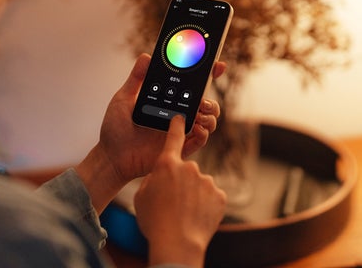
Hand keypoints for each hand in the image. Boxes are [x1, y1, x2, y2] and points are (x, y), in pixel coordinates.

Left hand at [75, 54, 224, 210]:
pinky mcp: (179, 148)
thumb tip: (146, 56)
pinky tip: (196, 128)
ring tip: (199, 114)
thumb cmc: (115, 128)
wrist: (111, 156)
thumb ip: (136, 78)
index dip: (208, 76)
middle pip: (206, 105)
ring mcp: (180, 132)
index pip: (192, 87)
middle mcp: (177, 115)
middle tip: (202, 100)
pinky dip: (203, 133)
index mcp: (168, 101)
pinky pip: (200, 141)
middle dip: (211, 101)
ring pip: (208, 121)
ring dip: (210, 116)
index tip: (218, 66)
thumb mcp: (124, 98)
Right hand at [134, 116, 226, 266]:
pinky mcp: (219, 195)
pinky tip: (195, 217)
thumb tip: (162, 176)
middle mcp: (190, 168)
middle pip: (185, 171)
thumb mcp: (141, 197)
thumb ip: (153, 179)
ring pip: (199, 185)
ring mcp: (207, 181)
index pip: (174, 138)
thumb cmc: (155, 222)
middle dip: (180, 183)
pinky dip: (204, 206)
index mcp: (167, 165)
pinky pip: (211, 197)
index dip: (177, 126)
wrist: (177, 244)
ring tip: (183, 214)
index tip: (181, 118)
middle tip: (172, 203)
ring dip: (193, 196)